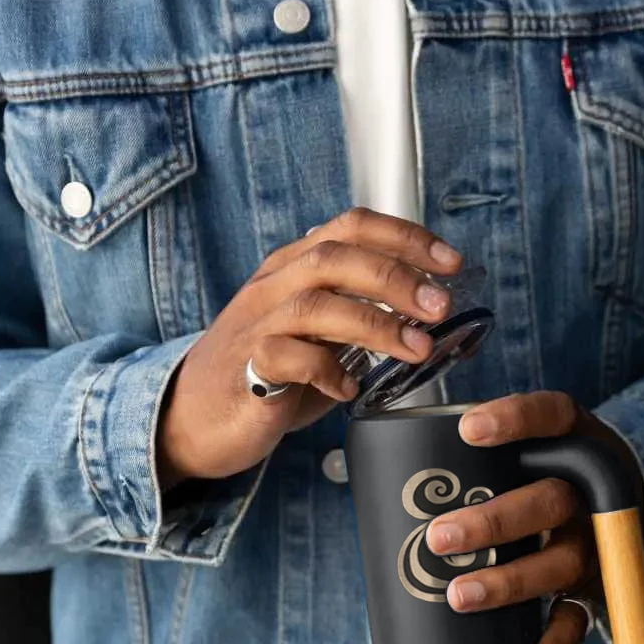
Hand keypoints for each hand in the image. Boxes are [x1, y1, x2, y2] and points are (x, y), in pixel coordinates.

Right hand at [157, 208, 461, 487]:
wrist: (193, 416)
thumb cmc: (269, 370)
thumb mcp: (319, 330)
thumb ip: (361, 313)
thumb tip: (430, 314)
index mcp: (295, 266)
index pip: (351, 227)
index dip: (405, 237)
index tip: (450, 262)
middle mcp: (275, 286)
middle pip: (335, 257)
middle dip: (397, 277)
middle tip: (440, 306)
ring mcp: (257, 325)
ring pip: (316, 304)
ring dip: (375, 323)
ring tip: (417, 348)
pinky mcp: (246, 369)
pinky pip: (288, 359)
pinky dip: (328, 371)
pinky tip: (351, 387)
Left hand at [424, 391, 630, 643]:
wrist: (621, 496)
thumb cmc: (546, 466)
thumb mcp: (530, 437)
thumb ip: (477, 443)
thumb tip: (383, 463)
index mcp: (570, 441)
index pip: (549, 416)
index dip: (513, 420)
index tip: (467, 429)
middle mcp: (589, 492)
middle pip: (547, 502)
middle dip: (492, 522)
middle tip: (438, 535)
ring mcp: (595, 544)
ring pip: (556, 564)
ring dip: (507, 583)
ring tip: (458, 596)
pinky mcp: (595, 590)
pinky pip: (574, 623)